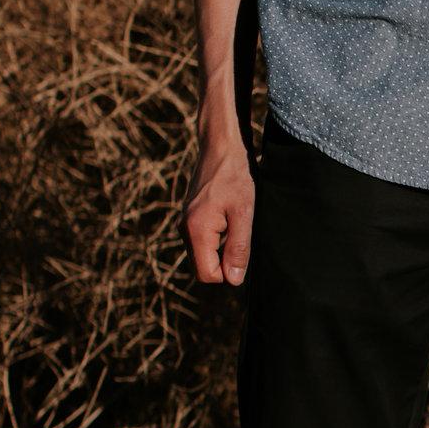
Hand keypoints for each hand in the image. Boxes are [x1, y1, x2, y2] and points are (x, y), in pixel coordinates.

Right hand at [184, 110, 256, 285]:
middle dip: (223, 265)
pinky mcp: (190, 217)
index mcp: (196, 231)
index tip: (243, 255)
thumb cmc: (235, 176)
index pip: (207, 275)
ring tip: (238, 227)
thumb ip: (238, 248)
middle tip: (243, 241)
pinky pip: (202, 242)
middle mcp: (185, 230)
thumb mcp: (244, 213)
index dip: (227, 274)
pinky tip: (231, 223)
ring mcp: (185, 223)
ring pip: (202, 255)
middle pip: (202, 269)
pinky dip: (217, 241)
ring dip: (221, 252)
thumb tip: (233, 280)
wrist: (220, 147)